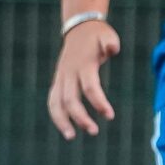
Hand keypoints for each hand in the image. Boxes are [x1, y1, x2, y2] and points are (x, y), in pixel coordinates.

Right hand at [47, 19, 120, 139]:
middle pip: (70, 99)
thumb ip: (110, 43)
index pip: (89, 87)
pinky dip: (56, 115)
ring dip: (61, 121)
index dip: (99, 102)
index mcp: (83, 64)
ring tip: (71, 137)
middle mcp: (69, 73)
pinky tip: (65, 128)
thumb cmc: (98, 36)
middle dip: (80, 117)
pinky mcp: (58, 81)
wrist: (79, 28)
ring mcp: (61, 77)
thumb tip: (112, 49)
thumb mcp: (107, 36)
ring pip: (55, 102)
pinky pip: (53, 101)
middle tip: (94, 131)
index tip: (110, 116)